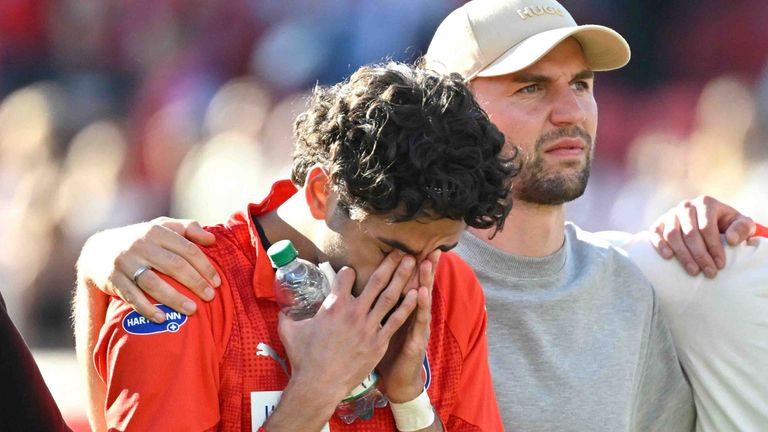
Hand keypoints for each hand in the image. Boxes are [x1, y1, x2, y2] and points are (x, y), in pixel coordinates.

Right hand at [78, 217, 220, 322]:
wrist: (100, 250)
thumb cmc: (143, 240)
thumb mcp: (163, 227)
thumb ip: (188, 228)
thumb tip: (212, 239)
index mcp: (157, 231)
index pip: (187, 249)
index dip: (205, 266)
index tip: (217, 282)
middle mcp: (141, 245)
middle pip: (174, 266)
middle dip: (195, 283)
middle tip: (210, 297)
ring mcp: (126, 263)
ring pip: (153, 283)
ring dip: (174, 298)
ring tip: (192, 310)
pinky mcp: (113, 280)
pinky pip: (131, 297)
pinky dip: (147, 308)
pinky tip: (162, 318)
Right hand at [275, 252, 418, 416]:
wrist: (319, 384)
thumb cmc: (303, 358)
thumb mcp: (289, 330)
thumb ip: (286, 314)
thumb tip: (280, 306)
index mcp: (333, 304)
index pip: (345, 276)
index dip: (348, 272)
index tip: (351, 272)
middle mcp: (354, 311)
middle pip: (376, 280)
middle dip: (389, 262)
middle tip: (401, 249)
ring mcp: (368, 326)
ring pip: (390, 295)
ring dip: (402, 277)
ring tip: (412, 262)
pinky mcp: (378, 342)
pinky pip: (396, 320)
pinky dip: (407, 306)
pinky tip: (418, 293)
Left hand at [377, 250, 440, 402]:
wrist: (398, 381)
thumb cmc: (388, 352)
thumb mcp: (384, 325)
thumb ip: (378, 307)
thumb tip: (362, 288)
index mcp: (403, 310)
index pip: (408, 283)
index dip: (411, 265)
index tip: (410, 244)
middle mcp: (414, 316)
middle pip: (419, 286)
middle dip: (424, 266)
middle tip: (427, 245)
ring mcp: (418, 328)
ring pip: (422, 300)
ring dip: (425, 280)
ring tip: (426, 263)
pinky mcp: (416, 341)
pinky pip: (418, 322)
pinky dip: (420, 306)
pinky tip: (420, 293)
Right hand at [649, 195, 754, 277]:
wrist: (709, 223)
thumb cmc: (726, 225)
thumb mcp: (741, 224)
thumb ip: (742, 228)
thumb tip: (731, 239)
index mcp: (706, 203)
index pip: (707, 227)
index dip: (714, 247)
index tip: (720, 265)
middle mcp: (686, 206)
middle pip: (690, 233)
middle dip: (700, 255)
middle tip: (709, 273)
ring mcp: (670, 214)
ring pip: (673, 235)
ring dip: (683, 255)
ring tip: (693, 271)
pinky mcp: (659, 223)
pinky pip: (655, 233)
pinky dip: (659, 244)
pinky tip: (668, 257)